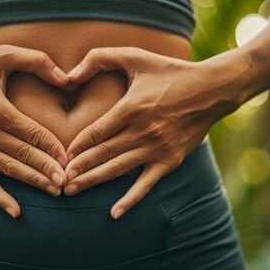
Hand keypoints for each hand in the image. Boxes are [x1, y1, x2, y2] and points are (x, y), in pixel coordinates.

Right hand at [0, 44, 70, 218]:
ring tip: (55, 192)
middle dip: (49, 170)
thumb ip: (36, 60)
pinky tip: (15, 211)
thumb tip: (66, 78)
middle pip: (24, 156)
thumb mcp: (1, 54)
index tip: (70, 158)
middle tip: (69, 182)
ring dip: (33, 182)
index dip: (54, 148)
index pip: (33, 134)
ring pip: (9, 170)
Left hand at [62, 47, 241, 219]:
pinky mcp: (169, 161)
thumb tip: (69, 75)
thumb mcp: (135, 56)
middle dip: (77, 168)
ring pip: (117, 170)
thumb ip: (99, 58)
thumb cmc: (169, 71)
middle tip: (57, 179)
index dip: (75, 147)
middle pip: (102, 154)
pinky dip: (130, 200)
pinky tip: (114, 213)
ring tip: (71, 190)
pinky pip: (146, 184)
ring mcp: (156, 149)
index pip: (95, 133)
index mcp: (131, 108)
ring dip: (93, 181)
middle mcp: (142, 131)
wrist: (212, 90)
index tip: (60, 156)